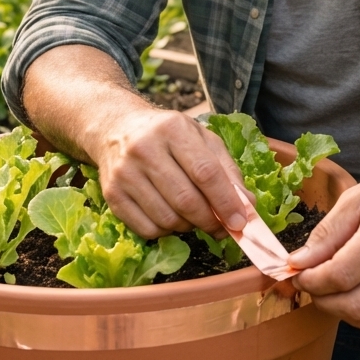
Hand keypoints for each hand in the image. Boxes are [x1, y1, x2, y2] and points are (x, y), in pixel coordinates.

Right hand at [88, 102, 249, 239]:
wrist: (116, 128)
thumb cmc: (167, 135)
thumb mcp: (201, 139)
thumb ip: (227, 170)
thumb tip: (247, 206)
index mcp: (173, 128)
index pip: (205, 172)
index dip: (226, 201)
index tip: (240, 222)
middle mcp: (145, 148)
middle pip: (186, 199)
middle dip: (210, 221)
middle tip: (221, 227)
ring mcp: (125, 172)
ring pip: (167, 219)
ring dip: (188, 226)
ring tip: (193, 216)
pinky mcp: (112, 194)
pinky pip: (147, 229)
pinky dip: (166, 231)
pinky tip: (171, 216)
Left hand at [287, 152, 359, 338]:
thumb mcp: (358, 196)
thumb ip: (327, 232)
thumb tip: (298, 262)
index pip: (339, 275)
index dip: (311, 281)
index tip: (298, 274)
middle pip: (353, 305)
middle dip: (322, 300)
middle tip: (312, 285)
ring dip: (345, 314)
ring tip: (335, 293)